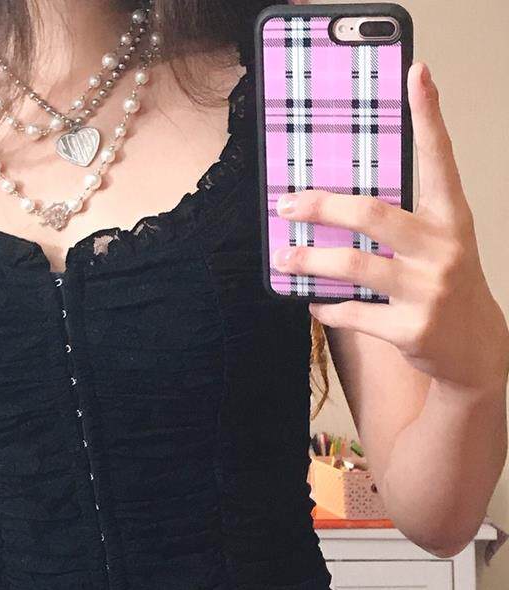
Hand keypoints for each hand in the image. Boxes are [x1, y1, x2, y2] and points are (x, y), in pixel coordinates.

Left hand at [272, 62, 508, 393]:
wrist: (474, 348)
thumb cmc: (445, 286)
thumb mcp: (436, 246)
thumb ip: (400, 224)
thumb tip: (334, 207)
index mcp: (451, 219)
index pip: (440, 160)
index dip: (429, 115)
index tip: (416, 74)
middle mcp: (444, 249)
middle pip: (373, 215)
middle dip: (322, 207)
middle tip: (286, 205)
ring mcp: (429, 290)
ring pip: (354, 266)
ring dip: (309, 260)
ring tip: (282, 258)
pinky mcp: (411, 329)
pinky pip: (353, 313)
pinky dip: (326, 308)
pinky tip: (314, 302)